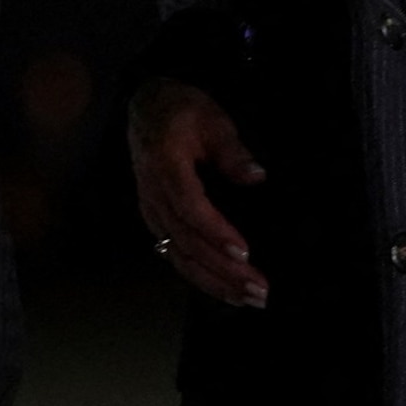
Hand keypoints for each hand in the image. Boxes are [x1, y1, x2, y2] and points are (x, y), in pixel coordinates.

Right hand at [126, 80, 266, 306]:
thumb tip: (257, 176)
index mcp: (165, 166)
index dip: (215, 232)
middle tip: (258, 290)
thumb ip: (232, 149)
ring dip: (213, 281)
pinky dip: (199, 276)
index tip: (244, 252)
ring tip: (247, 298)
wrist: (147, 107)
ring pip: (178, 255)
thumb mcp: (211, 119)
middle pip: (186, 241)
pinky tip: (223, 289)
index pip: (189, 207)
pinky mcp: (155, 219)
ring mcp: (151, 210)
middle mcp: (154, 194)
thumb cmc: (182, 111)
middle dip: (223, 270)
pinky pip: (173, 254)